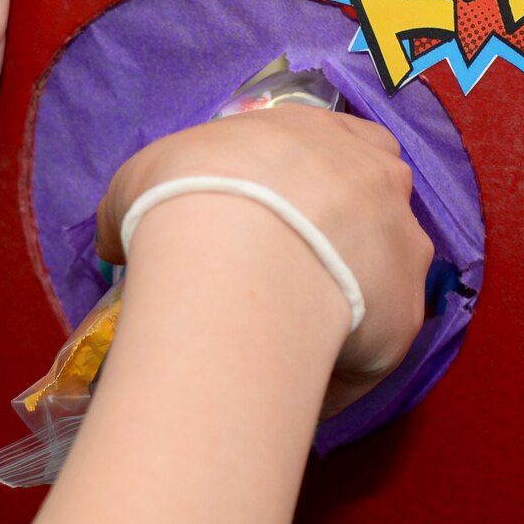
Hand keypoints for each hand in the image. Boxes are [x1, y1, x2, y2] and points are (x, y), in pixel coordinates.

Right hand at [95, 106, 432, 416]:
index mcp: (329, 135)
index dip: (317, 185)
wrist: (233, 249)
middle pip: (376, 213)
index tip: (284, 216)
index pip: (347, 149)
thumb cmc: (192, 190)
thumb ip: (140, 203)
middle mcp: (383, 183)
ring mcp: (405, 249)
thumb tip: (115, 242)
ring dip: (348, 309)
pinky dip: (340, 372)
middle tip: (286, 281)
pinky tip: (294, 388)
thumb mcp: (145, 175)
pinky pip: (373, 353)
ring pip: (386, 284)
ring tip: (288, 342)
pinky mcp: (407, 317)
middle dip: (343, 245)